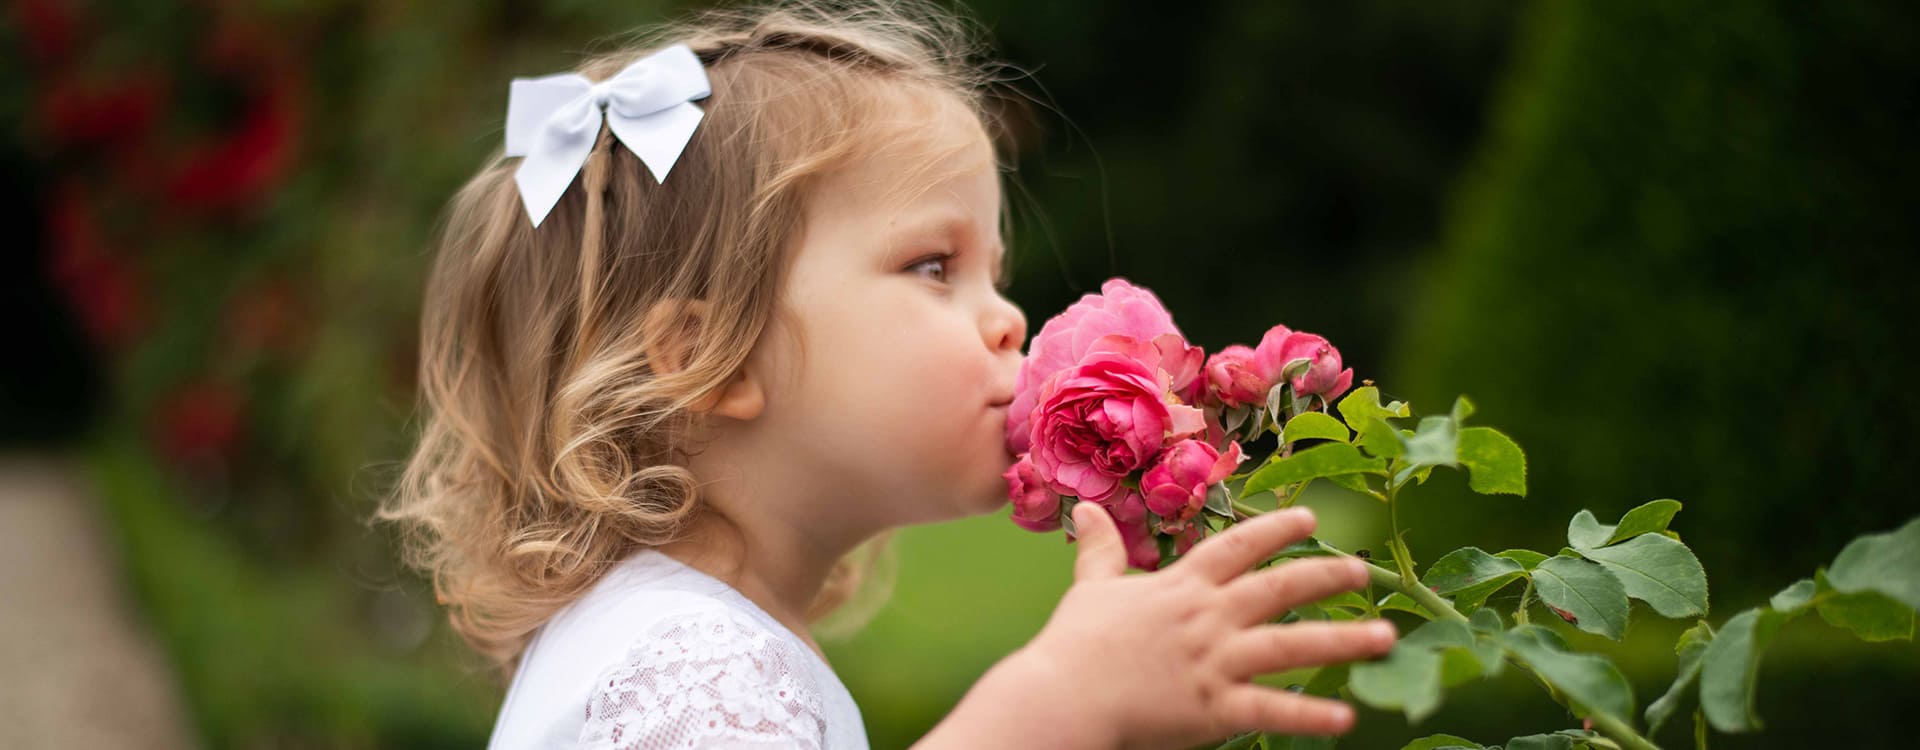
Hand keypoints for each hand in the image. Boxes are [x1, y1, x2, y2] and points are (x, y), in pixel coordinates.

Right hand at [1014, 503, 1394, 749]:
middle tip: (1365, 570)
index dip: (1276, 529)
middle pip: (1279, 589)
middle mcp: (1208, 617)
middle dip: (1326, 576)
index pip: (1238, 547)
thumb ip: (1101, 549)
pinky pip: (1271, 710)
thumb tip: (1088, 507)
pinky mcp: (1214, 707)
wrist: (1063, 695)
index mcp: (1182, 587)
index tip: (1309, 517)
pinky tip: (1348, 717)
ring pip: (1291, 646)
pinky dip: (1310, 715)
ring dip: (1343, 641)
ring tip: (1386, 638)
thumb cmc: (1074, 643)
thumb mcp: (1091, 586)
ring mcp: (1215, 661)